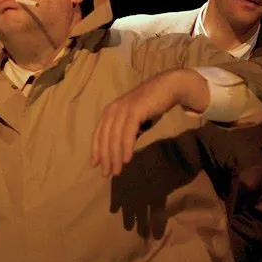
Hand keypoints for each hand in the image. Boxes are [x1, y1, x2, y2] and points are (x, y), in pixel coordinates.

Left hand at [91, 69, 207, 176]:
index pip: (98, 134)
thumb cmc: (150, 105)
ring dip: (115, 156)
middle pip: (105, 138)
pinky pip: (127, 132)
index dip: (96, 150)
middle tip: (106, 174)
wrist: (166, 88)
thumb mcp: (134, 121)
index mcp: (109, 112)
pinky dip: (126, 147)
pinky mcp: (134, 111)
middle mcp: (112, 110)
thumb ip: (126, 133)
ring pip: (115, 137)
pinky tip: (127, 159)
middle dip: (105, 157)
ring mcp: (122, 109)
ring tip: (117, 171)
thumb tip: (120, 152)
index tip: (95, 165)